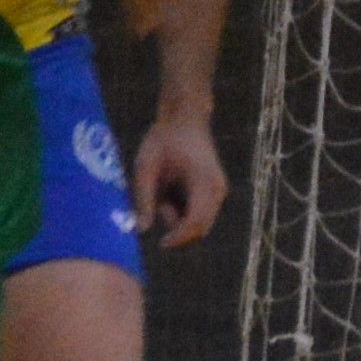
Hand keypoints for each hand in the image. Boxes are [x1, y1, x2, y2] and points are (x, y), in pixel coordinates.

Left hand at [135, 109, 228, 248]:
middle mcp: (217, 189)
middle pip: (201, 227)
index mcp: (203, 181)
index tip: (160, 243)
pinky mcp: (215, 191)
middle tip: (159, 206)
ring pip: (201, 222)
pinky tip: (173, 191)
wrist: (185, 117)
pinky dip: (185, 211)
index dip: (179, 237)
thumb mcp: (146, 166)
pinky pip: (201, 212)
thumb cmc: (163, 138)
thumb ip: (144, 198)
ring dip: (180, 219)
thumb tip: (141, 230)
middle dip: (178, 228)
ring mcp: (219, 190)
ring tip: (164, 193)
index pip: (195, 222)